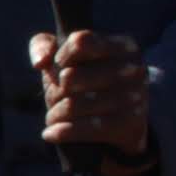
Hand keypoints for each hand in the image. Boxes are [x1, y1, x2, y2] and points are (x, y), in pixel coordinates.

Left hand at [31, 27, 153, 173]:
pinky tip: (50, 133)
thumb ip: (44, 45)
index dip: (61, 55)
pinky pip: (85, 128)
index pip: (81, 41)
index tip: (58, 64)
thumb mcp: (66, 58)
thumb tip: (41, 62)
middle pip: (70, 76)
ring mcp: (134, 96)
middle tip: (54, 97)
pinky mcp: (129, 123)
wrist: (123, 126)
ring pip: (73, 105)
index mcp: (123, 45)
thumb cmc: (86, 82)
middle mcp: (133, 68)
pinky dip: (62, 132)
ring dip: (55, 113)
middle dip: (54, 90)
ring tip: (54, 117)